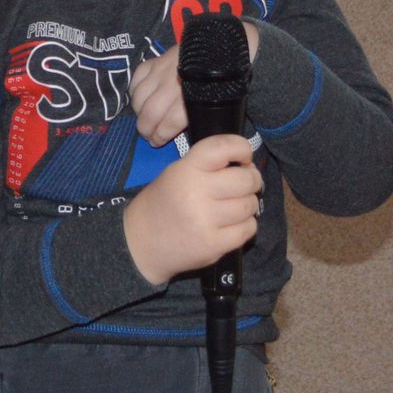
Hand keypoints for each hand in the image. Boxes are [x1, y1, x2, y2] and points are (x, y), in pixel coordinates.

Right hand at [122, 134, 260, 284]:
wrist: (141, 243)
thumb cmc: (165, 203)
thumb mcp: (177, 172)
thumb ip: (208, 165)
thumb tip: (247, 165)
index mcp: (186, 170)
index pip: (223, 147)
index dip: (242, 148)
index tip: (244, 157)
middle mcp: (196, 193)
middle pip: (246, 180)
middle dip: (252, 180)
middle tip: (244, 185)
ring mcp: (205, 221)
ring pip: (250, 205)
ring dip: (248, 204)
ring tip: (235, 206)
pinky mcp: (213, 245)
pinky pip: (248, 229)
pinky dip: (246, 225)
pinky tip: (233, 224)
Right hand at [133, 24, 261, 147]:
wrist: (219, 41)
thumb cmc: (222, 73)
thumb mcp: (221, 96)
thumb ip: (204, 113)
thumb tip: (195, 130)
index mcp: (193, 95)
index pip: (169, 123)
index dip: (160, 136)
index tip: (157, 142)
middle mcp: (173, 83)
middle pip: (150, 113)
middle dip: (145, 129)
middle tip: (148, 136)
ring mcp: (161, 70)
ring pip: (139, 97)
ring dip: (138, 113)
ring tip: (144, 120)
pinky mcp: (155, 60)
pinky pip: (136, 78)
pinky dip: (135, 92)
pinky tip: (140, 100)